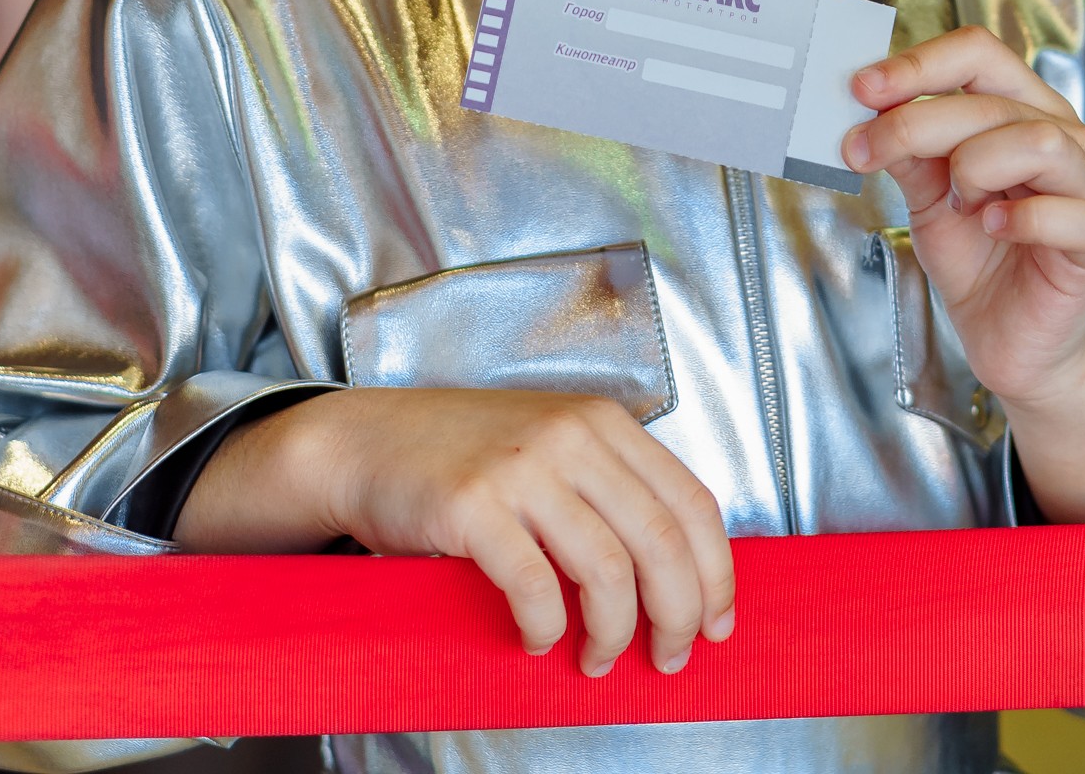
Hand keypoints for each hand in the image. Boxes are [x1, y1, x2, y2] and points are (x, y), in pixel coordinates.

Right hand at [175, 388, 735, 676]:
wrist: (367, 441)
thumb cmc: (464, 458)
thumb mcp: (551, 447)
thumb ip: (608, 488)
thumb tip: (677, 576)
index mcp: (603, 423)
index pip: (692, 502)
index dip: (716, 573)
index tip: (717, 621)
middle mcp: (571, 436)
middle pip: (662, 541)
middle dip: (679, 615)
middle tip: (668, 657)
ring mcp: (523, 467)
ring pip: (609, 569)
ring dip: (615, 632)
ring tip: (597, 660)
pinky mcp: (473, 504)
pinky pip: (535, 585)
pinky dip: (546, 627)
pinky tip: (536, 640)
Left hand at [842, 28, 1084, 520]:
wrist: (1008, 339)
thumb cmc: (977, 258)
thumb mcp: (927, 196)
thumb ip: (907, 151)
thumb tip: (866, 109)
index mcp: (1021, 110)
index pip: (979, 53)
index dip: (919, 64)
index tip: (861, 87)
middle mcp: (1062, 136)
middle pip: (993, 99)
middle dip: (917, 122)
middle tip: (866, 150)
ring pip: (1038, 142)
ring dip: (977, 166)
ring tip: (957, 202)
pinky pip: (1071, 213)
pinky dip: (1021, 217)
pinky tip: (992, 228)